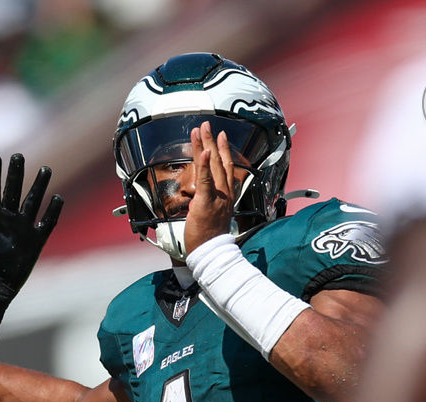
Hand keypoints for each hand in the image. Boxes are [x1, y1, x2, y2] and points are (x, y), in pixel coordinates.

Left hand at [0, 153, 62, 339]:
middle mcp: (8, 218)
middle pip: (13, 190)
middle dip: (16, 174)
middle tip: (18, 156)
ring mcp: (22, 229)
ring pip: (33, 202)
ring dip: (39, 186)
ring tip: (45, 169)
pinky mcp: (35, 242)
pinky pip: (47, 224)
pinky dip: (53, 211)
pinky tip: (57, 198)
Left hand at [184, 121, 236, 254]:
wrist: (210, 252)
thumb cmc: (208, 237)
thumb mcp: (210, 214)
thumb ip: (207, 201)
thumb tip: (199, 197)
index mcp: (227, 195)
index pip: (227, 167)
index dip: (224, 150)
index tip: (220, 136)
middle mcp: (225, 193)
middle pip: (220, 161)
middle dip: (212, 141)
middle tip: (207, 125)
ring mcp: (218, 196)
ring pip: (213, 165)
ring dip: (205, 145)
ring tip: (200, 130)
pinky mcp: (206, 201)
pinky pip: (205, 180)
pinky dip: (204, 165)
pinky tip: (203, 151)